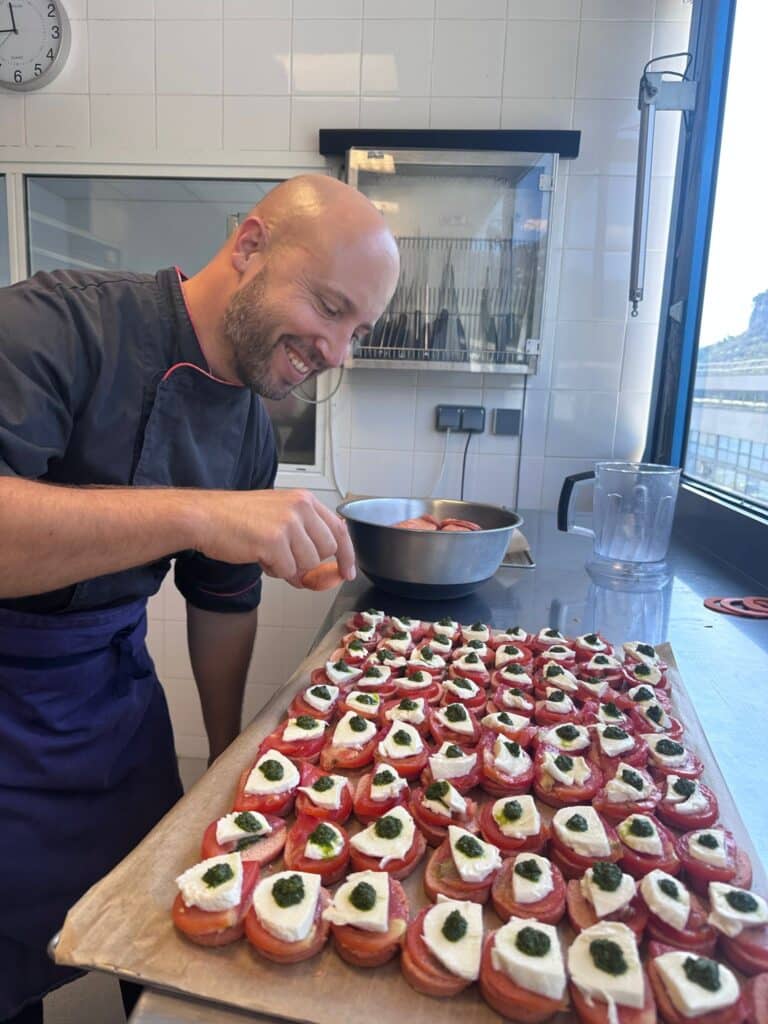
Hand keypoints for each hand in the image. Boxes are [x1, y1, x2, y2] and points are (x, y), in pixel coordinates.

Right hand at [194, 488, 355, 585]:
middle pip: (326, 550)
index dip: (347, 555)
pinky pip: (287, 571)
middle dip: (309, 563)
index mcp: (304, 499)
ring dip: (288, 567)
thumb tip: (324, 576)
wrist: (205, 517)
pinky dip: (274, 571)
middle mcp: (300, 507)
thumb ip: (304, 540)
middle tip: (286, 560)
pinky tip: (258, 555)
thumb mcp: (278, 518)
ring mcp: (288, 523)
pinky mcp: (274, 541)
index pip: (338, 529)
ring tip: (266, 552)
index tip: (347, 572)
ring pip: (308, 564)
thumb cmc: (236, 518)